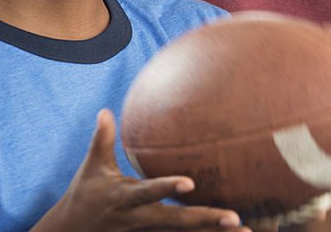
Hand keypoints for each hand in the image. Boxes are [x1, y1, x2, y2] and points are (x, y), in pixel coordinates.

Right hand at [32, 110, 249, 231]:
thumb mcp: (91, 168)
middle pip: (177, 222)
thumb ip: (102, 140)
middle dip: (205, 220)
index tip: (191, 182)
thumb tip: (105, 110)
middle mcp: (139, 219)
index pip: (149, 193)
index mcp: (125, 199)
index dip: (167, 187)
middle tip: (235, 217)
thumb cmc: (84, 195)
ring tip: (245, 230)